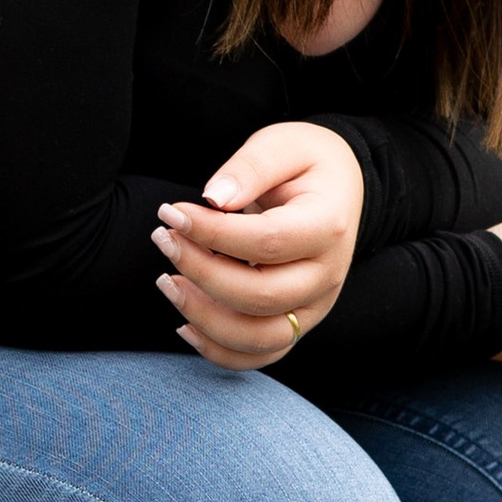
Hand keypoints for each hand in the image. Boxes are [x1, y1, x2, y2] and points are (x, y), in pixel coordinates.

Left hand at [154, 122, 365, 372]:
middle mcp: (328, 275)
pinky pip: (260, 355)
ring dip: (203, 316)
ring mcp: (315, 306)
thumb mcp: (280, 146)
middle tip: (163, 238)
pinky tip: (185, 323)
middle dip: (200, 272)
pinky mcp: (299, 323)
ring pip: (259, 337)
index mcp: (329, 226)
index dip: (211, 232)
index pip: (266, 242)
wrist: (338, 188)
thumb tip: (212, 199)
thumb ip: (249, 168)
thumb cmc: (303, 162)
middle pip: (260, 296)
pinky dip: (219, 351)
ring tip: (167, 280)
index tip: (170, 213)